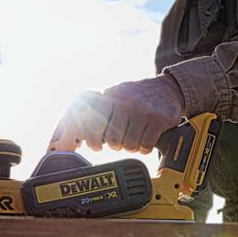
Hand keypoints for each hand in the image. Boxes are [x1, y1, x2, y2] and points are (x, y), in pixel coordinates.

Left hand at [48, 75, 184, 153]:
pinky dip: (144, 147)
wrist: (168, 89)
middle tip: (119, 141)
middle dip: (115, 145)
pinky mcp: (159, 119)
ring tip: (133, 138)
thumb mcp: (115, 96)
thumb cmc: (136, 96)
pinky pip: (145, 145)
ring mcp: (143, 110)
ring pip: (128, 145)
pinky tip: (145, 138)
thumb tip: (69, 134)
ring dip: (130, 146)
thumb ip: (98, 110)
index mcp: (110, 96)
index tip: (95, 146)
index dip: (93, 140)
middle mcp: (125, 101)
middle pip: (112, 140)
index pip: (93, 124)